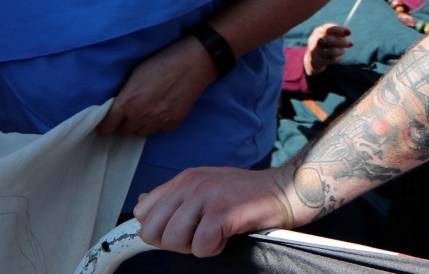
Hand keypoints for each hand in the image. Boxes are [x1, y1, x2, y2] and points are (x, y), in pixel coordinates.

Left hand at [98, 38, 216, 137]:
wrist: (194, 62)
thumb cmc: (163, 61)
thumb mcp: (136, 74)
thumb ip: (125, 94)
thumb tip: (118, 108)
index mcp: (128, 101)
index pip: (107, 126)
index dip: (104, 126)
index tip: (105, 123)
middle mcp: (141, 115)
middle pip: (123, 132)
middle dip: (122, 124)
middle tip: (128, 113)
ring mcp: (158, 121)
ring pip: (140, 133)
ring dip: (139, 125)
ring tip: (146, 111)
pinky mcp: (173, 123)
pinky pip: (158, 130)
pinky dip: (156, 123)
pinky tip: (161, 109)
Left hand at [136, 165, 300, 256]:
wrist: (286, 189)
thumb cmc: (248, 194)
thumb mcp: (206, 186)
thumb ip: (175, 196)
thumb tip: (143, 204)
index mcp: (184, 179)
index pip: (143, 212)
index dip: (159, 229)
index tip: (180, 232)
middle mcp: (191, 184)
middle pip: (151, 231)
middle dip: (173, 242)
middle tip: (199, 235)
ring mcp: (207, 196)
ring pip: (172, 241)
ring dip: (195, 246)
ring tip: (216, 234)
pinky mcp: (223, 212)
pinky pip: (199, 246)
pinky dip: (214, 249)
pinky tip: (228, 236)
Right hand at [304, 24, 352, 75]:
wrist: (313, 59)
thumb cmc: (326, 44)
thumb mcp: (331, 36)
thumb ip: (339, 33)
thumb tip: (348, 32)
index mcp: (318, 31)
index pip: (328, 29)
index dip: (339, 30)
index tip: (349, 33)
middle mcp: (314, 40)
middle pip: (328, 40)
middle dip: (341, 42)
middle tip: (351, 43)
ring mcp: (314, 52)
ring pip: (331, 51)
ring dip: (340, 51)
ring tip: (343, 51)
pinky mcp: (316, 62)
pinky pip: (331, 60)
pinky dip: (337, 59)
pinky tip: (336, 58)